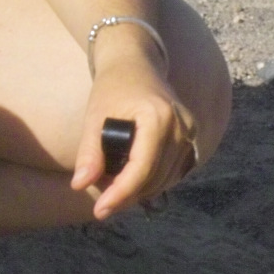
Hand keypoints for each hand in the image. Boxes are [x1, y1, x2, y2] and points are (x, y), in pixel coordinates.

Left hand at [71, 39, 196, 220]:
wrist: (136, 63)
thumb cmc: (113, 86)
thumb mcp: (94, 116)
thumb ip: (89, 152)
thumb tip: (81, 185)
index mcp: (158, 118)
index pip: (141, 169)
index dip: (120, 194)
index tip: (99, 210)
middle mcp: (181, 126)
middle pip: (154, 179)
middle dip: (127, 195)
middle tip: (100, 200)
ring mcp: (190, 132)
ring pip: (165, 180)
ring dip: (139, 190)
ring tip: (111, 187)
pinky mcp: (191, 137)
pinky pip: (172, 172)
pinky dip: (151, 181)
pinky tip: (130, 180)